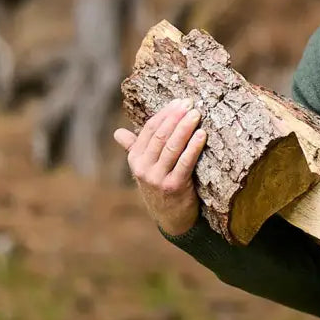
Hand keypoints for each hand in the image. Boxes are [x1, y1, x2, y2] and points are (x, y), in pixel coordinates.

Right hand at [113, 99, 206, 235]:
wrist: (170, 218)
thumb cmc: (160, 186)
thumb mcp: (145, 168)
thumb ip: (134, 148)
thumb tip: (117, 133)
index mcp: (135, 159)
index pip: (149, 129)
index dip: (165, 114)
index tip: (179, 102)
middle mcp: (143, 168)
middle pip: (160, 136)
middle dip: (176, 117)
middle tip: (190, 104)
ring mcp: (158, 178)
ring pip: (172, 147)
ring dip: (185, 128)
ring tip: (196, 114)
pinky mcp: (174, 186)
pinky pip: (185, 163)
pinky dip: (194, 147)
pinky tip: (202, 135)